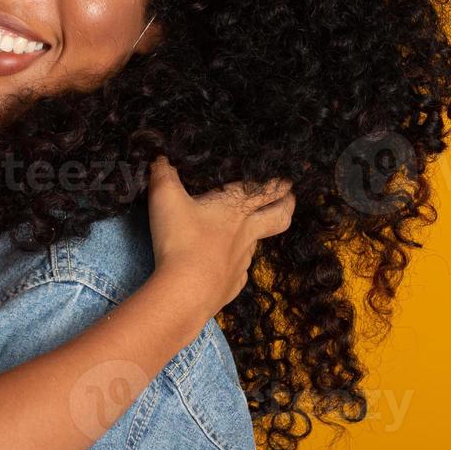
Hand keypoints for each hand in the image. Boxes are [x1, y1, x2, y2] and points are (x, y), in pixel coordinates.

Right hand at [145, 157, 294, 316]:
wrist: (187, 291)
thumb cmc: (181, 239)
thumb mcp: (166, 198)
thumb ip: (163, 174)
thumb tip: (160, 158)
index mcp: (236, 207)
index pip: (268, 190)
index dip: (280, 182)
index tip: (288, 177)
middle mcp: (246, 232)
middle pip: (279, 217)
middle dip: (287, 204)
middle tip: (290, 197)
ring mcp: (242, 260)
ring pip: (258, 243)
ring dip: (258, 234)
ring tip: (248, 230)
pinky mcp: (233, 283)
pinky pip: (240, 269)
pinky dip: (237, 263)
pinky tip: (225, 263)